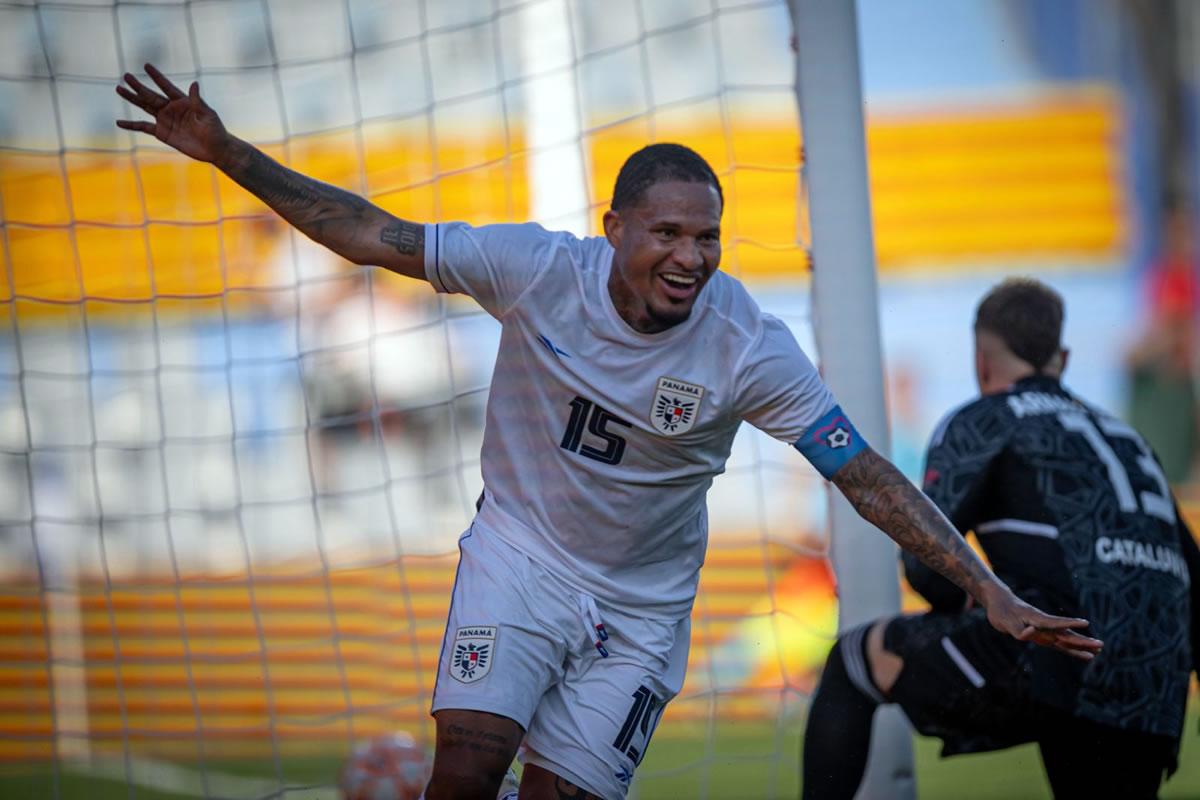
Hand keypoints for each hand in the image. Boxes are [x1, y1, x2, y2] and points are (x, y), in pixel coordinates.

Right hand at [116, 64, 230, 164]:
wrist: (215, 149)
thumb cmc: (215, 130)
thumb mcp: (207, 114)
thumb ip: (197, 101)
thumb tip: (194, 83)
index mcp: (182, 101)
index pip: (166, 86)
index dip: (157, 76)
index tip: (146, 65)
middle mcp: (171, 108)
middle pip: (151, 95)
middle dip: (138, 86)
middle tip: (125, 76)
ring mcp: (165, 120)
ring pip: (145, 107)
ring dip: (132, 99)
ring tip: (118, 89)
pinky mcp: (162, 133)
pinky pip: (143, 127)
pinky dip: (131, 125)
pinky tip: (119, 122)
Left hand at [980, 582, 1102, 660]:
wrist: (1000, 603)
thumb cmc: (1002, 611)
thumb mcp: (1006, 622)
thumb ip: (1019, 630)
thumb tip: (1032, 634)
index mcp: (1037, 619)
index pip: (1055, 623)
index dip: (1069, 623)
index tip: (1085, 622)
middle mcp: (1044, 625)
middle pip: (1066, 634)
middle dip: (1083, 641)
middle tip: (1100, 646)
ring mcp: (1045, 630)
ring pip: (1066, 639)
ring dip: (1080, 646)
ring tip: (1098, 651)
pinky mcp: (1041, 635)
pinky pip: (1058, 644)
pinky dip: (1070, 649)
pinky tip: (1081, 654)